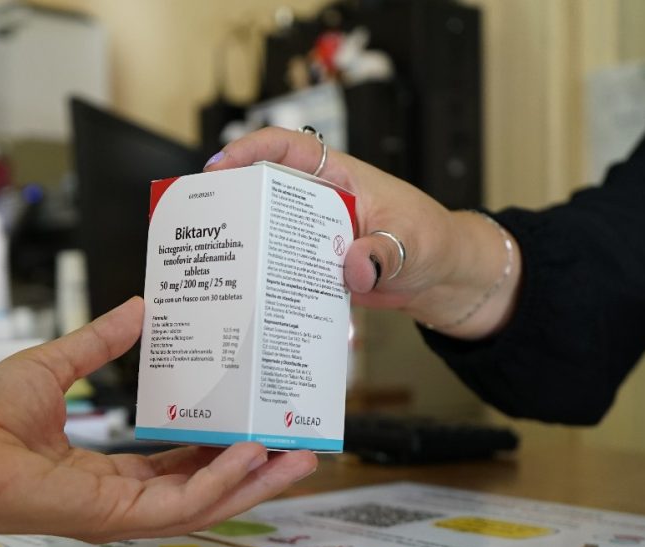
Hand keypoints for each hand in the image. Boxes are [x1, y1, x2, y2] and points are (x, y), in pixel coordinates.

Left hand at [0, 297, 316, 541]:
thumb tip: (141, 307)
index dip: (222, 447)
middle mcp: (118, 497)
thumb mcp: (56, 366)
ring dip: (253, 482)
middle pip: (203, 490)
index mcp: (106, 470)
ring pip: (204, 506)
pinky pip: (180, 505)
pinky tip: (250, 453)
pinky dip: (220, 482)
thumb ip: (101, 343)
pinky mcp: (109, 516)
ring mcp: (117, 512)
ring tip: (298, 455)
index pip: (178, 467)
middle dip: (255, 471)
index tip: (259, 423)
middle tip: (301, 445)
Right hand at [205, 127, 520, 338]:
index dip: (252, 149)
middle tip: (201, 221)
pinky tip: (246, 298)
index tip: (220, 165)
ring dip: (245, 247)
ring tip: (213, 265)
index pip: (290, 149)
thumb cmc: (433, 242)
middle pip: (265, 191)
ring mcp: (315, 238)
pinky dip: (267, 283)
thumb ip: (384, 252)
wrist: (443, 278)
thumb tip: (356, 269)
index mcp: (341, 178)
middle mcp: (321, 204)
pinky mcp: (316, 268)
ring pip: (269, 235)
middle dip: (232, 201)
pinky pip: (284, 271)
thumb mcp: (414, 242)